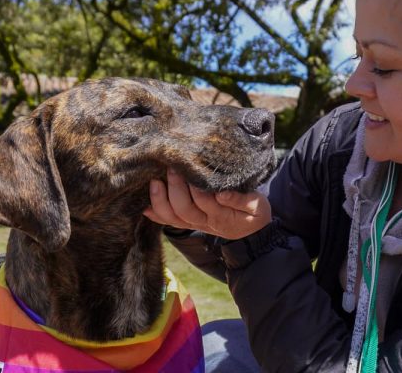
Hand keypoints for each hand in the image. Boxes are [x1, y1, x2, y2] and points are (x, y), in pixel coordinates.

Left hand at [143, 169, 271, 239]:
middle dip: (175, 187)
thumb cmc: (255, 214)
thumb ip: (242, 200)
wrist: (252, 235)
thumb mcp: (258, 206)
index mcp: (222, 215)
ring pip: (172, 217)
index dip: (195, 186)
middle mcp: (205, 222)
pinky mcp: (189, 223)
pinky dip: (155, 213)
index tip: (190, 166)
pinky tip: (144, 204)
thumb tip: (222, 192)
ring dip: (160, 200)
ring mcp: (195, 224)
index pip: (205, 200)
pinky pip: (168, 221)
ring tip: (155, 181)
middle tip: (171, 166)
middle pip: (184, 209)